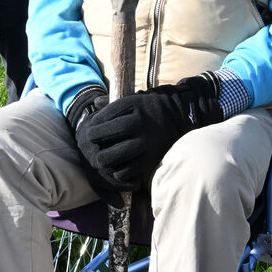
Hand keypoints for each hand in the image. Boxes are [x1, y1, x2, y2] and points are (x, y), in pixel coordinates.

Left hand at [74, 73, 221, 190]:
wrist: (182, 117)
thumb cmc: (152, 108)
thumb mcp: (135, 99)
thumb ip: (114, 103)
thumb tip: (94, 105)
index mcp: (133, 106)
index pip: (102, 117)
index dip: (92, 125)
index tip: (90, 130)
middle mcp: (139, 123)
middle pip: (102, 137)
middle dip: (92, 142)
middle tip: (92, 145)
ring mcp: (145, 142)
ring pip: (111, 157)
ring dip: (103, 159)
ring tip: (102, 158)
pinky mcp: (151, 158)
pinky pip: (126, 171)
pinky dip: (118, 172)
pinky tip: (118, 168)